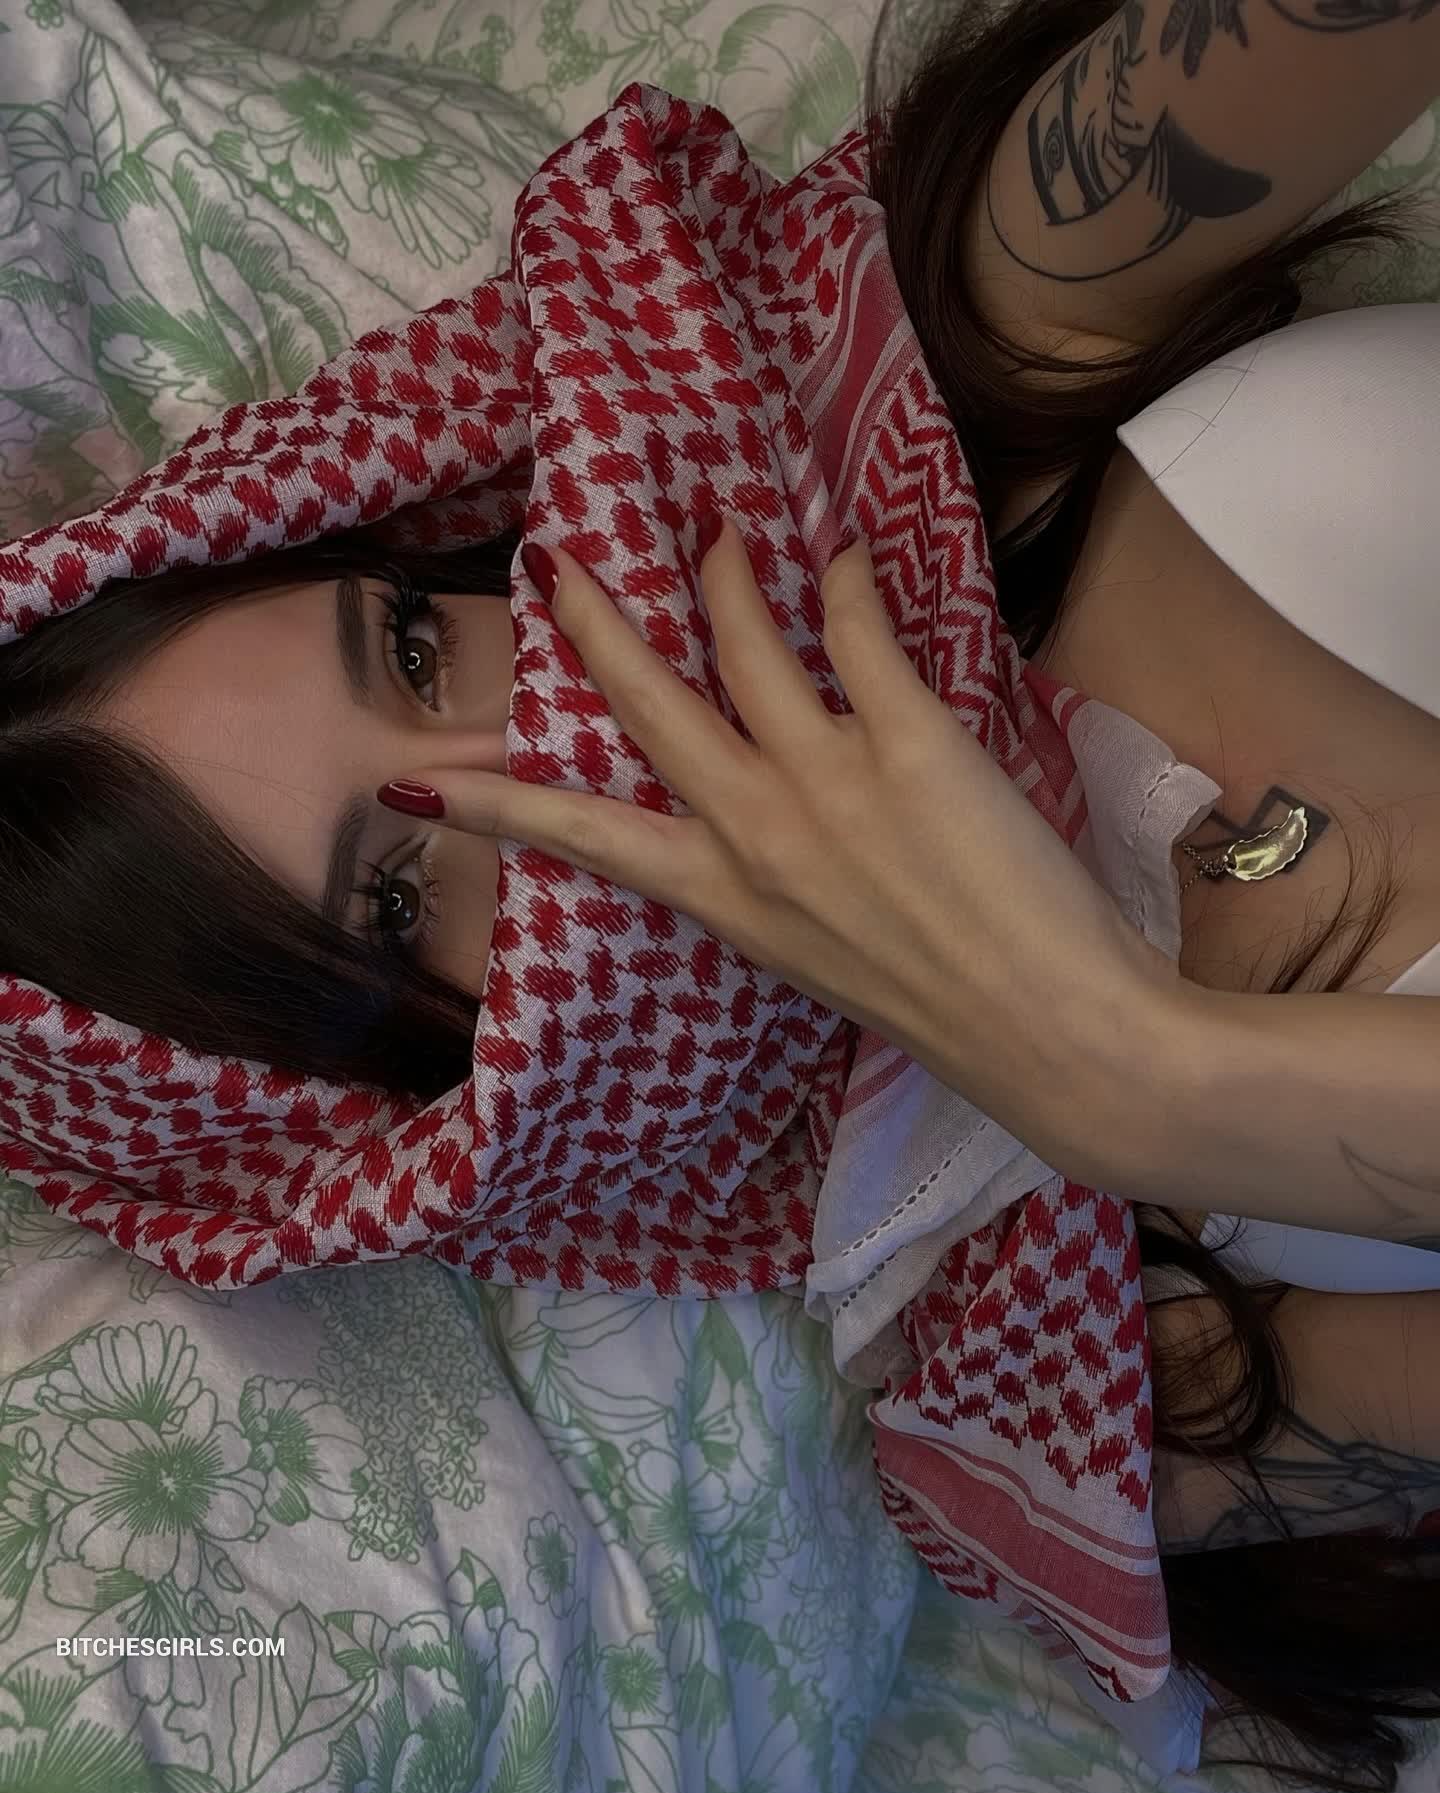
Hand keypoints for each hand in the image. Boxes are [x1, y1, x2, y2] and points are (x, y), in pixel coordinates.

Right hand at [382, 516, 1182, 1177]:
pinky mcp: (908, 745)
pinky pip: (857, 636)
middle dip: (594, 626)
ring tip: (718, 532)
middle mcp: (754, 834)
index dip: (495, 807)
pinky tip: (845, 556)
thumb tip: (756, 806)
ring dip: (723, 576)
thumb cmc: (942, 1011)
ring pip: (745, 645)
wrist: (1055, 1037)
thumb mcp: (816, 959)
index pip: (583, 840)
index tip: (417, 784)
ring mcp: (825, 782)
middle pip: (649, 705)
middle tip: (559, 565)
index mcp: (724, 902)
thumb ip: (772, 883)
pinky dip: (846, 585)